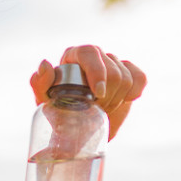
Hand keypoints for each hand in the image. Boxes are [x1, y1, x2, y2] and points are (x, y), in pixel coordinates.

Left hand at [29, 45, 146, 139]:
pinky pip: (140, 77)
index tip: (97, 94)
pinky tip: (125, 100)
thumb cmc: (57, 110)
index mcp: (73, 56)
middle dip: (106, 95)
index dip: (97, 72)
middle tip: (95, 109)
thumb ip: (39, 83)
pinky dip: (135, 92)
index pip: (89, 53)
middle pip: (112, 69)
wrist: (78, 128)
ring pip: (126, 77)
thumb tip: (45, 64)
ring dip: (116, 99)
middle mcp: (94, 55)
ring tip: (103, 108)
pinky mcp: (129, 74)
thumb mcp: (44, 100)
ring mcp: (113, 63)